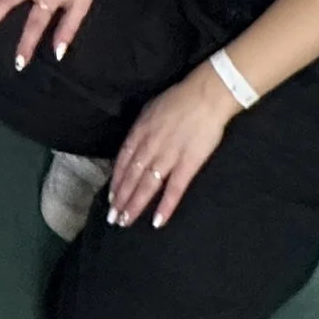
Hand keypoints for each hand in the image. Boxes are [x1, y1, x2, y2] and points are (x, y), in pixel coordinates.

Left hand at [107, 67, 238, 231]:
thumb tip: (134, 144)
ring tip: (125, 222)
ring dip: (135, 205)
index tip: (111, 198)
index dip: (116, 181)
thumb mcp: (152, 109)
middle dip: (121, 199)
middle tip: (113, 219)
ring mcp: (168, 155)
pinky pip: (174, 189)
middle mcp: (150, 145)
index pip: (123, 161)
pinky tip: (158, 221)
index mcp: (140, 131)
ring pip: (147, 185)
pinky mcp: (188, 164)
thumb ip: (142, 129)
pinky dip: (165, 206)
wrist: (206, 95)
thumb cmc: (180, 99)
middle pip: (131, 176)